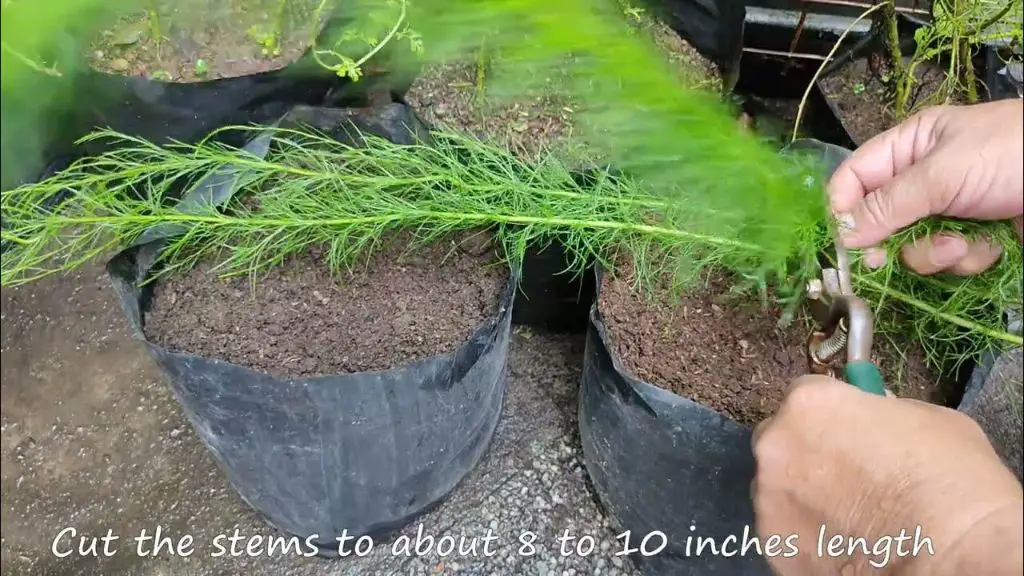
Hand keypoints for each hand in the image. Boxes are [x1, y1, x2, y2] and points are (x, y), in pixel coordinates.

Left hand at [751, 375, 1022, 575]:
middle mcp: (776, 447)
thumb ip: (878, 413)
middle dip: (804, 454)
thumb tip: (867, 420)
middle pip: (779, 442)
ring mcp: (769, 499)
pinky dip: (806, 535)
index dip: (828, 416)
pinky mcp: (773, 546)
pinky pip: (784, 532)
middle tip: (845, 478)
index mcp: (808, 404)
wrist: (951, 554)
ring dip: (802, 496)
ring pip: (777, 489)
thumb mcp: (923, 418)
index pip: (803, 397)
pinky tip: (842, 544)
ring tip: (848, 517)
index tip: (847, 433)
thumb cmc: (950, 479)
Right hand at [828, 99, 1023, 274]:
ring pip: (914, 245)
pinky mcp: (977, 235)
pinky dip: (967, 257)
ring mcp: (952, 208)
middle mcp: (925, 177)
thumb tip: (842, 234)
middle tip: (883, 261)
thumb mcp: (943, 174)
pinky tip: (988, 245)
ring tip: (960, 243)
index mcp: (911, 145)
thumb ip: (889, 204)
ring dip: (933, 253)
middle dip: (889, 241)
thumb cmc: (1011, 155)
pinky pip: (950, 257)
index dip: (844, 208)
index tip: (844, 241)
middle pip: (880, 219)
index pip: (855, 177)